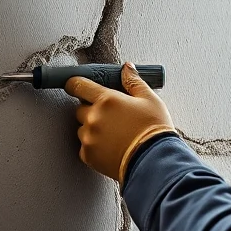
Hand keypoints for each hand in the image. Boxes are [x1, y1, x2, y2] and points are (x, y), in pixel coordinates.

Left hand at [65, 63, 177, 184]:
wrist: (154, 161)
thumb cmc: (154, 130)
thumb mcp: (150, 100)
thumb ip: (134, 82)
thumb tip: (127, 68)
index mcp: (106, 99)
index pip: (78, 85)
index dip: (75, 83)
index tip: (76, 85)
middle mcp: (93, 117)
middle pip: (80, 108)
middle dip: (92, 109)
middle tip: (111, 116)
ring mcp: (89, 137)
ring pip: (82, 128)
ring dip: (92, 128)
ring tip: (114, 134)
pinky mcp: (88, 156)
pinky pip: (84, 146)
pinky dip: (94, 146)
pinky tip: (111, 146)